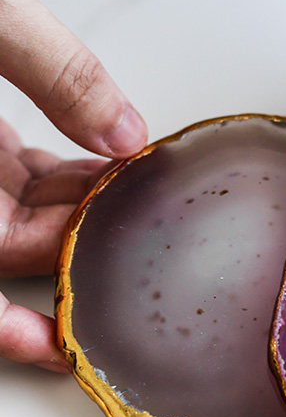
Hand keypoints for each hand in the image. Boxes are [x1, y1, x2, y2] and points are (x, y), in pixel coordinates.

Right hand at [0, 0, 147, 370]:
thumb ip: (54, 70)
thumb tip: (121, 133)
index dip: (1, 323)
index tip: (55, 346)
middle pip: (2, 241)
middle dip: (70, 240)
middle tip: (140, 231)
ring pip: (12, 208)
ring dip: (73, 204)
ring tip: (134, 196)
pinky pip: (12, 172)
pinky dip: (60, 173)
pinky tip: (102, 162)